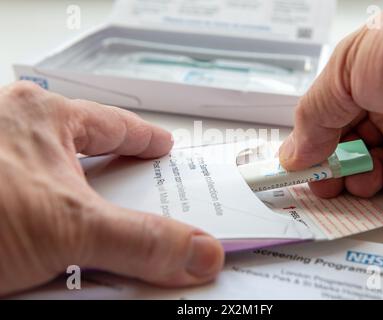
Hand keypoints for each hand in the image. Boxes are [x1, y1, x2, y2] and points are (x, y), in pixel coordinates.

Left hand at [0, 82, 223, 295]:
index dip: (146, 139)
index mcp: (40, 116)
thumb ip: (139, 241)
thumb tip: (196, 251)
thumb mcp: (68, 227)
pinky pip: (38, 205)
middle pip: (88, 152)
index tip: (165, 146)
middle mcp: (15, 131)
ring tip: (109, 227)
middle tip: (147, 194)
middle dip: (119, 176)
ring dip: (86, 207)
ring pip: (60, 182)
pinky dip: (59, 226)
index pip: (114, 124)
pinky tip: (66, 250)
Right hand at [279, 0, 382, 197]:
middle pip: (347, 147)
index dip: (311, 141)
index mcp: (365, 77)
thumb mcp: (346, 69)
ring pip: (373, 169)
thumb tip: (293, 153)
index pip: (328, 118)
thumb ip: (313, 115)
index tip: (295, 164)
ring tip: (356, 180)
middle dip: (331, 167)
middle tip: (320, 180)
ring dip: (358, 179)